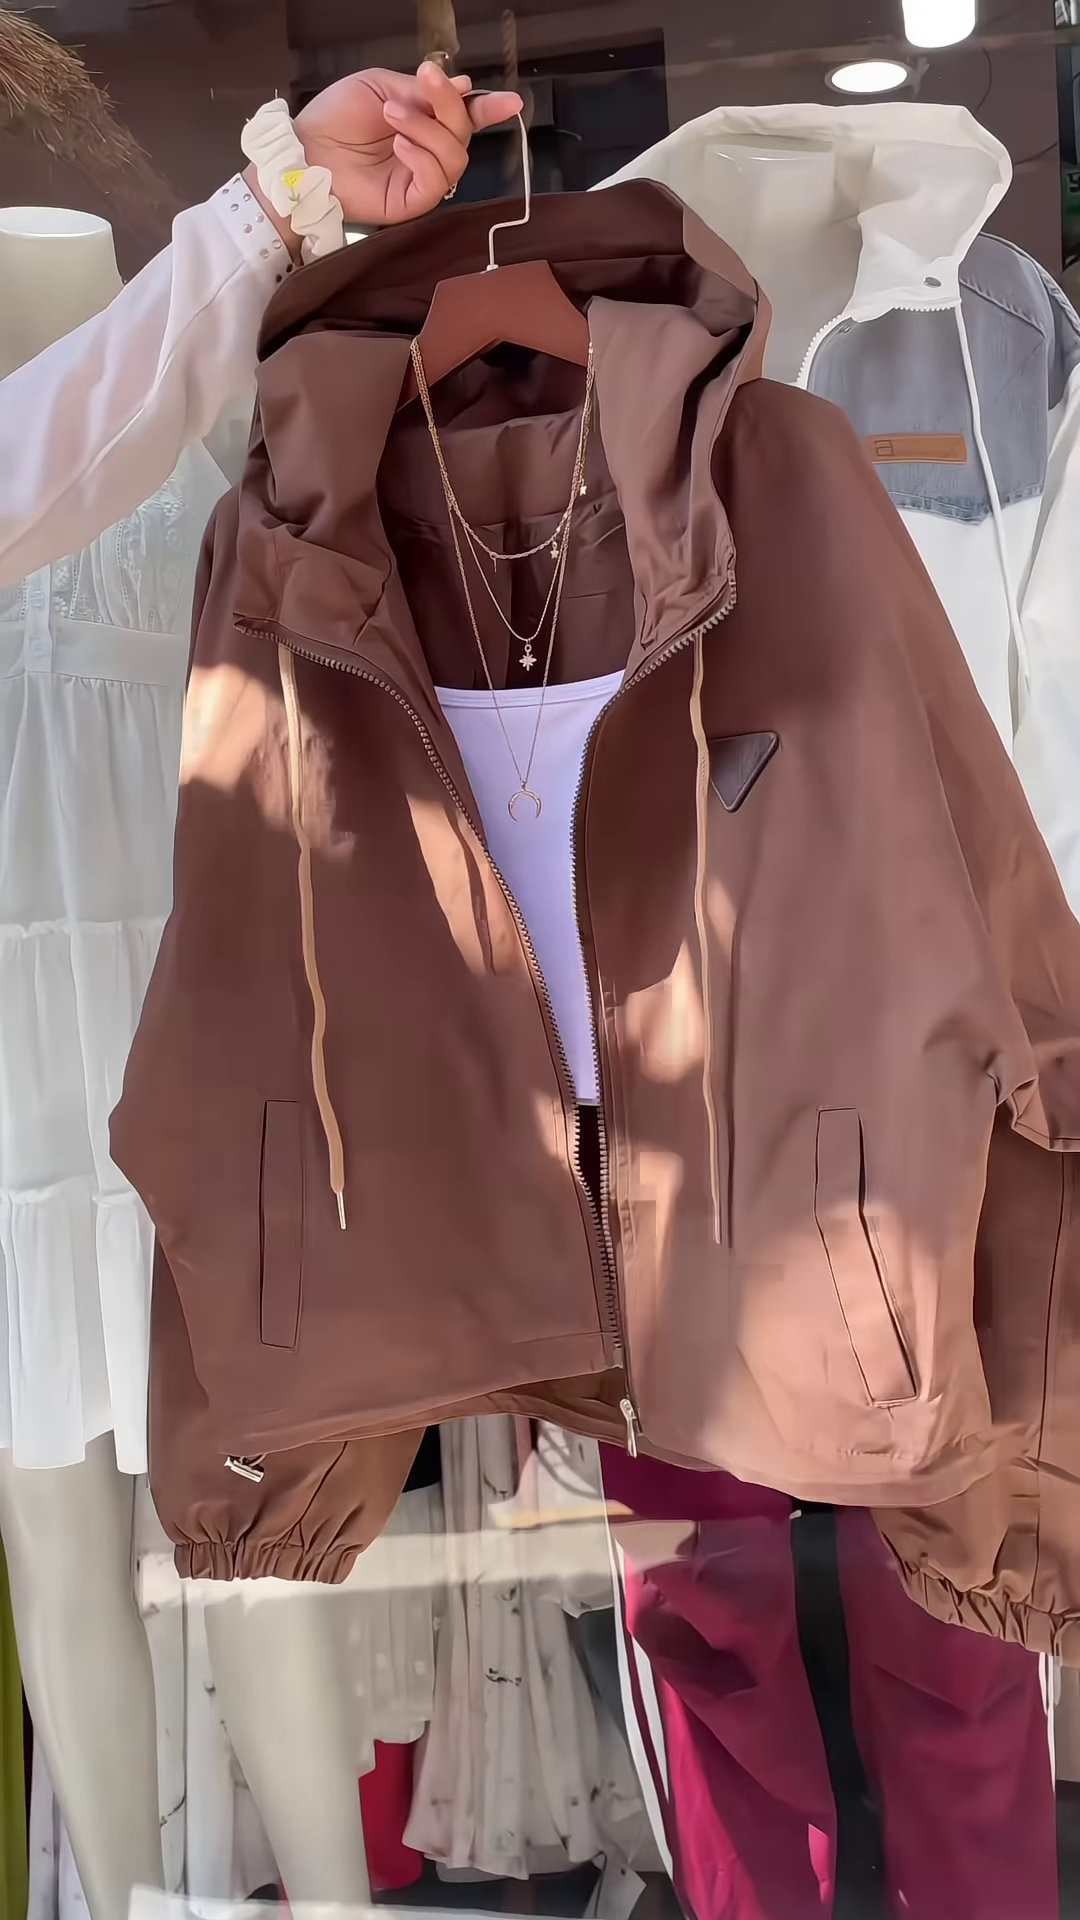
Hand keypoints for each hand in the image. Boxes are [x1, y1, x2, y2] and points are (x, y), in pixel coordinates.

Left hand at [293, 62, 520, 227]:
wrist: (305, 150)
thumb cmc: (336, 117)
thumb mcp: (382, 86)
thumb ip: (422, 91)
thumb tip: (464, 87)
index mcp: (423, 121)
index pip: (465, 119)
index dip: (489, 110)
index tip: (512, 101)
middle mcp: (427, 152)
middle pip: (463, 134)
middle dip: (449, 104)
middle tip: (425, 81)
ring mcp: (420, 179)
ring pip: (455, 157)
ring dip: (429, 129)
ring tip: (393, 116)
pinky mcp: (411, 203)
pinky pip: (436, 182)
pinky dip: (423, 156)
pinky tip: (399, 145)